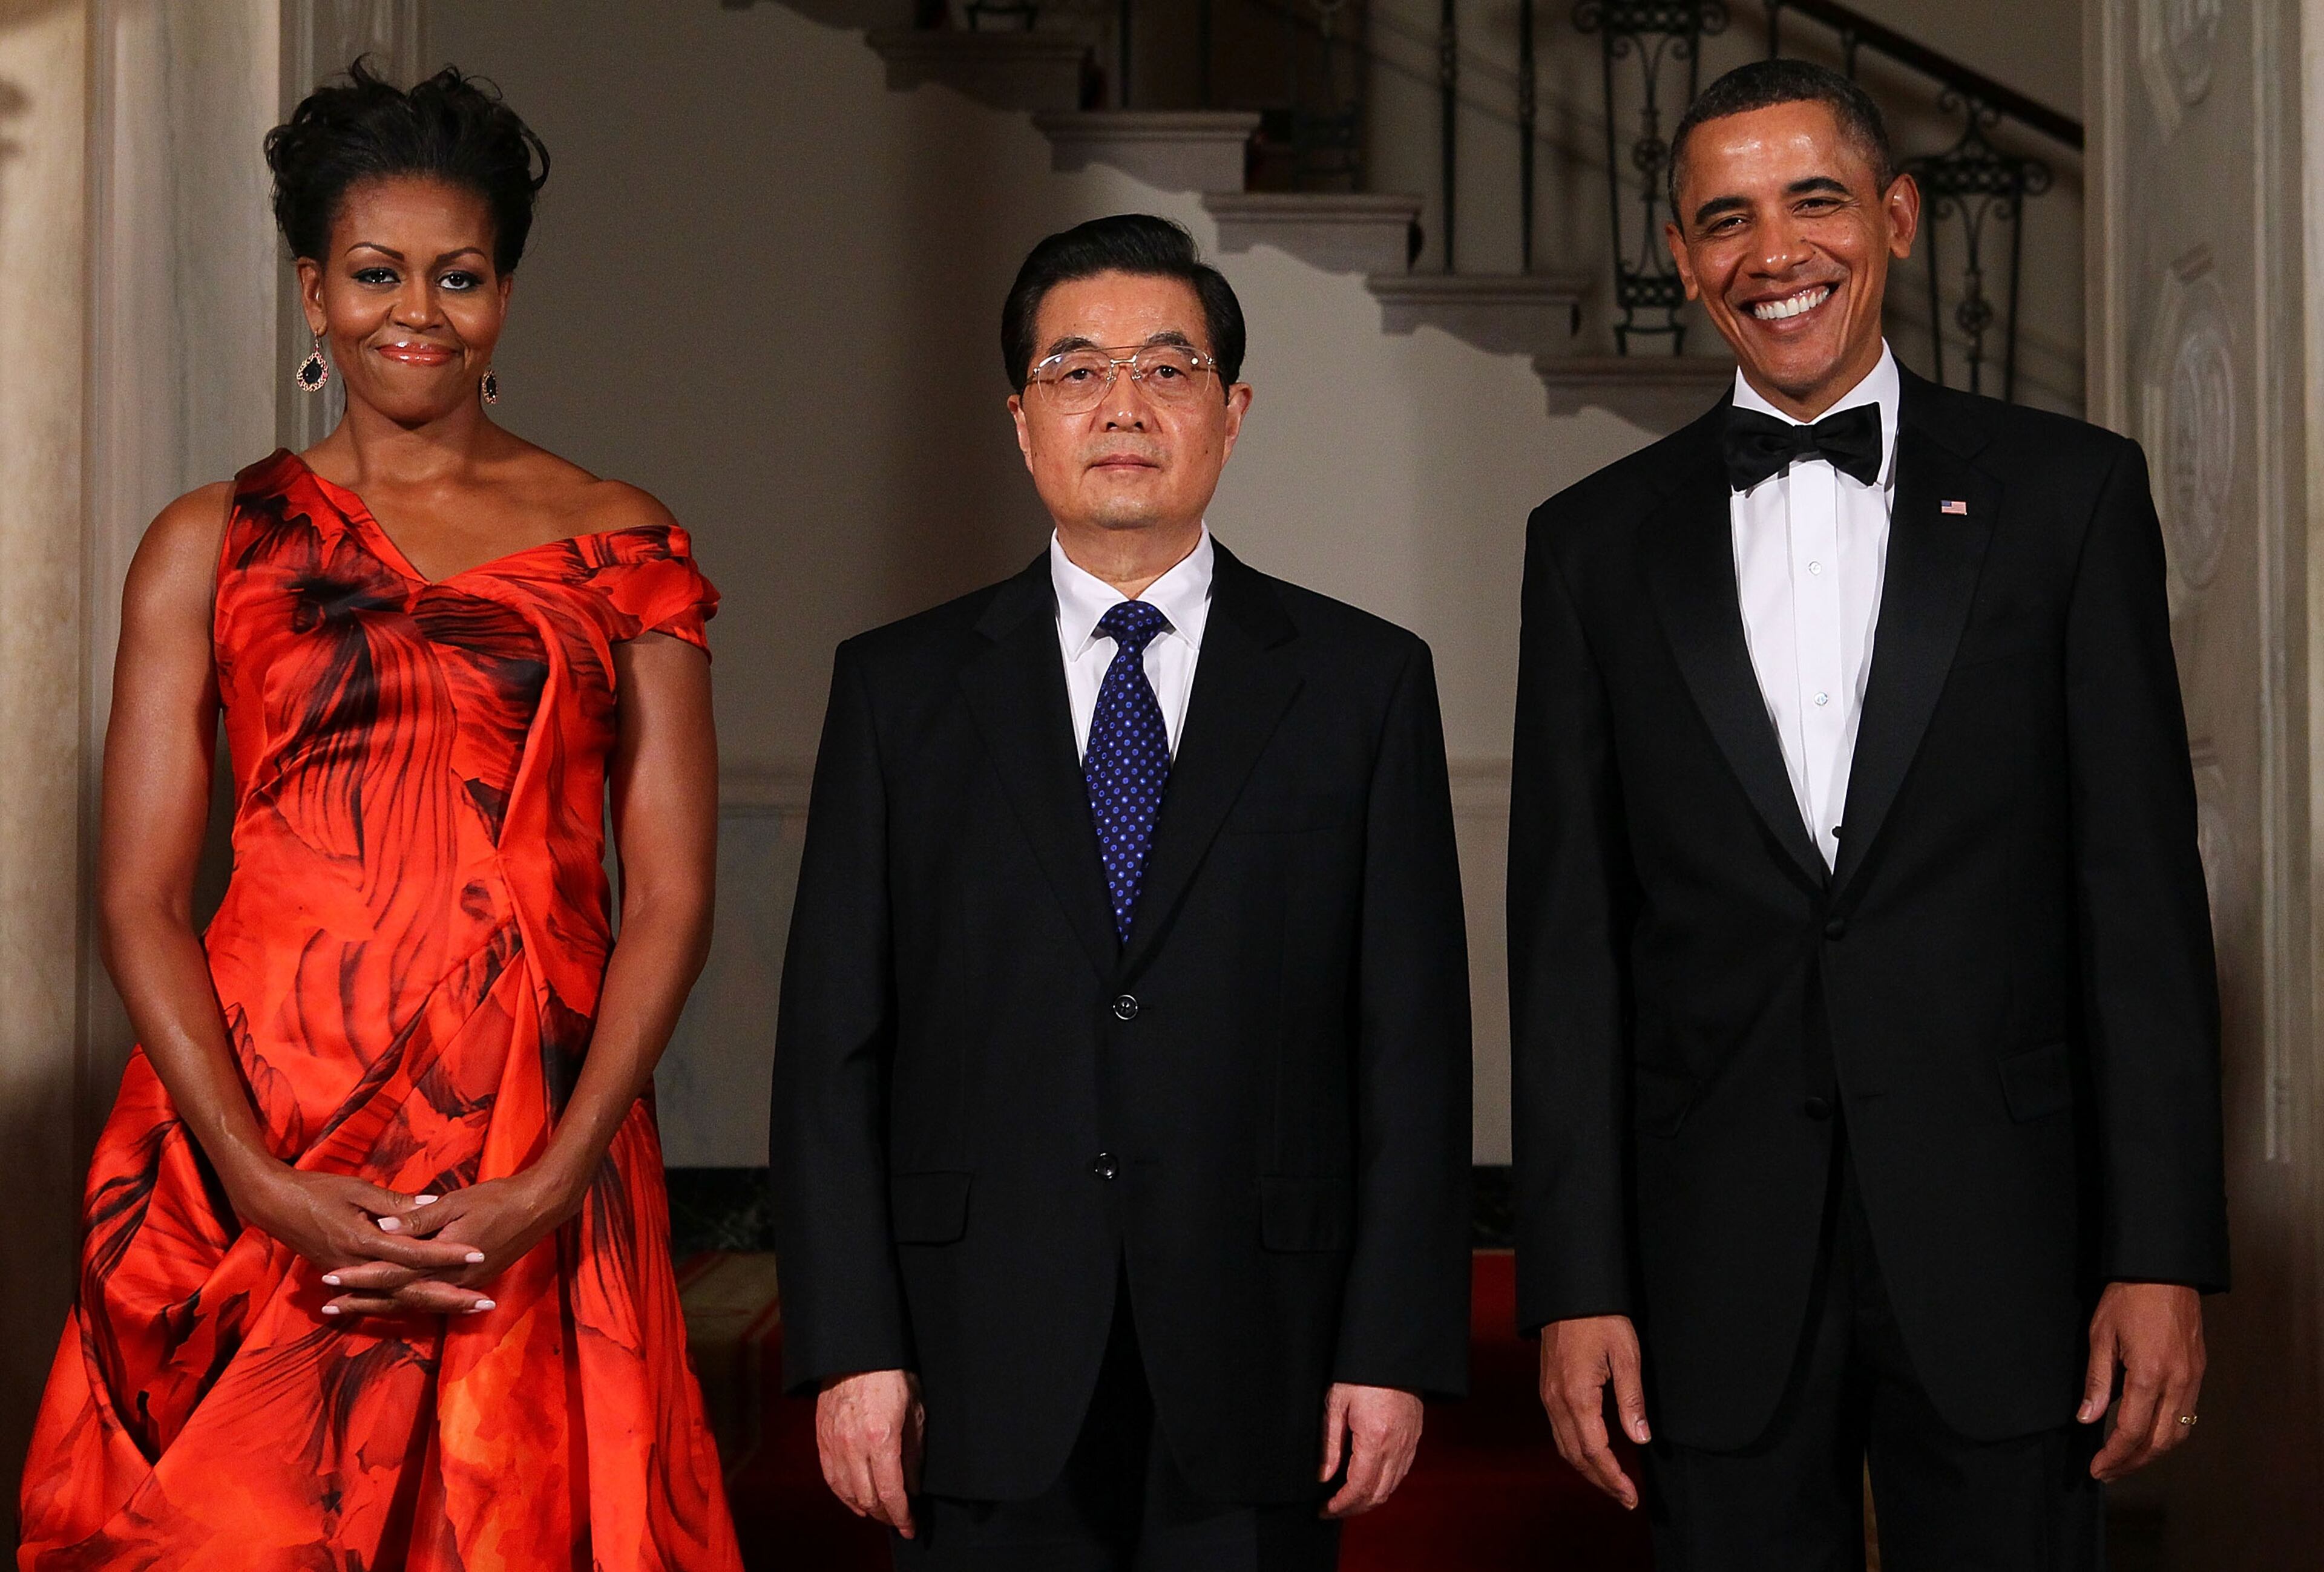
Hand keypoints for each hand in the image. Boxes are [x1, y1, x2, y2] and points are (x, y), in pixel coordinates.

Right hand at [230, 1165, 488, 1301]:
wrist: (272, 1204)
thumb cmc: (316, 1190)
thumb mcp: (357, 1189)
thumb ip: (394, 1204)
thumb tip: (432, 1205)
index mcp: (365, 1241)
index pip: (416, 1253)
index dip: (448, 1255)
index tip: (479, 1254)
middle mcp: (359, 1266)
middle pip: (412, 1288)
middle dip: (451, 1297)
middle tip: (485, 1304)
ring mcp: (351, 1276)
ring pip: (398, 1299)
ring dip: (434, 1305)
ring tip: (468, 1309)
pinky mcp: (345, 1276)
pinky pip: (380, 1297)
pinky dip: (405, 1305)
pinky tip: (428, 1309)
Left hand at [320, 1172, 578, 1317]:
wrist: (539, 1208)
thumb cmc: (497, 1199)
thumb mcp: (456, 1202)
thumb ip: (418, 1219)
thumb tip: (383, 1228)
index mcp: (441, 1259)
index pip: (391, 1273)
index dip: (359, 1277)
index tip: (328, 1279)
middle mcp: (448, 1280)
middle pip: (396, 1295)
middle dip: (361, 1301)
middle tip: (327, 1307)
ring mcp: (459, 1284)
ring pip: (411, 1301)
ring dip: (378, 1305)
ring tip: (348, 1309)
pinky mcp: (468, 1281)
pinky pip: (429, 1298)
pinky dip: (405, 1302)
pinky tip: (389, 1303)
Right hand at [817, 1369, 924, 1538]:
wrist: (857, 1354)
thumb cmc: (891, 1377)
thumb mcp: (915, 1412)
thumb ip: (913, 1454)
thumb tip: (913, 1487)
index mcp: (881, 1438)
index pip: (891, 1493)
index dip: (902, 1515)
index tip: (910, 1526)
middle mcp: (854, 1446)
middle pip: (868, 1498)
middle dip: (886, 1515)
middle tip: (899, 1519)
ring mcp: (835, 1444)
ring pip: (848, 1493)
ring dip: (866, 1508)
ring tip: (880, 1513)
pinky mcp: (823, 1440)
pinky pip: (832, 1479)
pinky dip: (845, 1495)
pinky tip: (856, 1501)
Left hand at [1319, 1383, 1422, 1517]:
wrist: (1392, 1354)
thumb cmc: (1360, 1372)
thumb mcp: (1336, 1403)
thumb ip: (1330, 1444)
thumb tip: (1324, 1476)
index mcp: (1375, 1438)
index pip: (1358, 1487)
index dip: (1341, 1505)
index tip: (1324, 1510)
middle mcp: (1396, 1447)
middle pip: (1377, 1494)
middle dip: (1353, 1508)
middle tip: (1332, 1510)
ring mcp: (1408, 1443)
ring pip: (1391, 1487)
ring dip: (1369, 1500)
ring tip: (1347, 1500)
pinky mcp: (1414, 1437)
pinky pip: (1401, 1472)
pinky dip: (1384, 1485)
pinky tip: (1369, 1482)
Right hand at [1538, 1315, 1648, 1509]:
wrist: (1569, 1292)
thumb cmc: (1600, 1319)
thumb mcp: (1626, 1355)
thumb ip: (1632, 1400)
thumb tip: (1641, 1438)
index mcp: (1578, 1395)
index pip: (1595, 1451)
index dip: (1613, 1477)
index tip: (1631, 1495)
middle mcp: (1557, 1400)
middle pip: (1576, 1456)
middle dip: (1601, 1481)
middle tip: (1625, 1497)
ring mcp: (1548, 1395)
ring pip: (1564, 1446)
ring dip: (1587, 1469)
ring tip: (1612, 1482)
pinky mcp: (1547, 1389)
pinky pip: (1558, 1431)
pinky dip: (1576, 1451)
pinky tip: (1592, 1453)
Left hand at [2081, 1281, 2204, 1480]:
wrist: (2163, 1270)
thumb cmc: (2128, 1297)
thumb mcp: (2100, 1335)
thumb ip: (2096, 1381)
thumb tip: (2086, 1418)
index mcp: (2148, 1375)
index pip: (2132, 1431)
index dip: (2114, 1455)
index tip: (2098, 1468)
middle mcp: (2177, 1383)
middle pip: (2159, 1441)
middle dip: (2133, 1463)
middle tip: (2109, 1471)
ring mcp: (2192, 1378)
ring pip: (2179, 1433)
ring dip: (2153, 1452)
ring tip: (2126, 1460)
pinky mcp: (2198, 1371)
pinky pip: (2188, 1414)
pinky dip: (2169, 1433)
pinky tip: (2149, 1434)